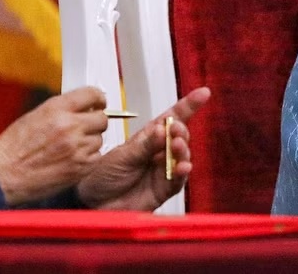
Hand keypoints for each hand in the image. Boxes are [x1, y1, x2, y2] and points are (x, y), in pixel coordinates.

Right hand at [0, 86, 107, 204]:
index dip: (98, 99)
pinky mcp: (80, 167)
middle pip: (102, 118)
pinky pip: (96, 157)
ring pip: (99, 139)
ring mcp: (77, 148)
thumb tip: (82, 107)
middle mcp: (69, 126)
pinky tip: (73, 158)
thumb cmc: (14, 147)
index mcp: (57, 109)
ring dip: (90, 142)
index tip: (99, 103)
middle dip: (95, 122)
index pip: (92, 95)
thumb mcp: (36, 115)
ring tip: (72, 147)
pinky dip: (88, 158)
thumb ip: (61, 109)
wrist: (4, 174)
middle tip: (86, 127)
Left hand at [77, 87, 210, 210]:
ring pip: (182, 156)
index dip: (188, 106)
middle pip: (179, 136)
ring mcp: (163, 170)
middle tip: (174, 130)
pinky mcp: (164, 189)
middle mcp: (158, 152)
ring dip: (182, 149)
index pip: (171, 118)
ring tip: (176, 145)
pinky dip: (182, 172)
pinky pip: (179, 180)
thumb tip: (162, 129)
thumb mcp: (122, 156)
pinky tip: (182, 167)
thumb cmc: (103, 176)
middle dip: (181, 130)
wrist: (94, 204)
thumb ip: (145, 146)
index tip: (203, 93)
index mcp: (147, 138)